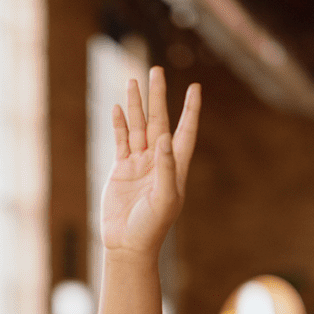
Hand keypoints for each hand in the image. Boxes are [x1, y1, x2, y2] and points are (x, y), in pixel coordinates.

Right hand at [101, 67, 200, 258]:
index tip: (195, 88)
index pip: (184, 132)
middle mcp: (158, 161)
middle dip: (158, 96)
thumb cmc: (152, 226)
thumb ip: (166, 168)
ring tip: (133, 80)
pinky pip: (121, 141)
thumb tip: (164, 137)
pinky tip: (118, 108)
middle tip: (156, 70)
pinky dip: (119, 124)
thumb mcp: (165, 198)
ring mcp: (139, 164)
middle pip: (159, 121)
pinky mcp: (121, 170)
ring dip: (136, 105)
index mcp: (175, 167)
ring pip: (138, 127)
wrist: (128, 243)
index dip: (190, 111)